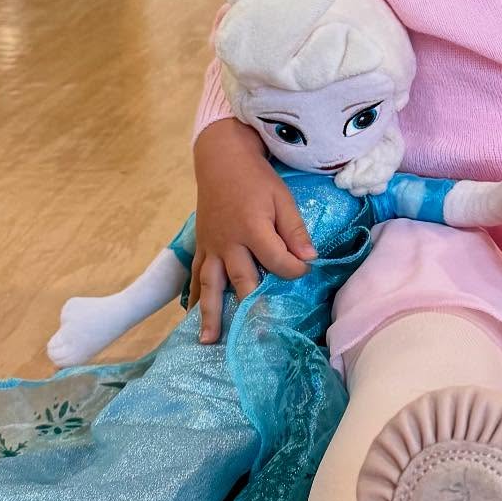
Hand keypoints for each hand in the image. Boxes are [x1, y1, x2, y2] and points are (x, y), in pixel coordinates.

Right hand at [47, 296, 120, 366]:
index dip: (56, 353)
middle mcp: (68, 340)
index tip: (62, 349)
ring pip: (61, 326)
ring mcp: (67, 323)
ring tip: (87, 321)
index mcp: (75, 356)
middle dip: (58, 341)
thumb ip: (71, 353)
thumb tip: (54, 356)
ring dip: (69, 324)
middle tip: (70, 336)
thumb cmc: (106, 334)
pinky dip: (74, 312)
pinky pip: (66, 312)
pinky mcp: (68, 308)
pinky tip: (87, 311)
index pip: (54, 356)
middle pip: (51, 345)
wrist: (119, 313)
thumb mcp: (88, 351)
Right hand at [190, 118, 315, 342]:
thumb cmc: (256, 178)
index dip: (294, 270)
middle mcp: (228, 243)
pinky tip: (192, 315)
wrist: (221, 159)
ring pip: (211, 284)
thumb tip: (309, 258)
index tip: (305, 271)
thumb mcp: (281, 197)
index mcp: (252, 229)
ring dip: (210, 313)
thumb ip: (293, 229)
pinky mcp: (201, 245)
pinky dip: (193, 295)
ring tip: (209, 340)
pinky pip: (195, 274)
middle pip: (242, 280)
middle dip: (252, 306)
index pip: (276, 261)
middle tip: (258, 335)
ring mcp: (211, 246)